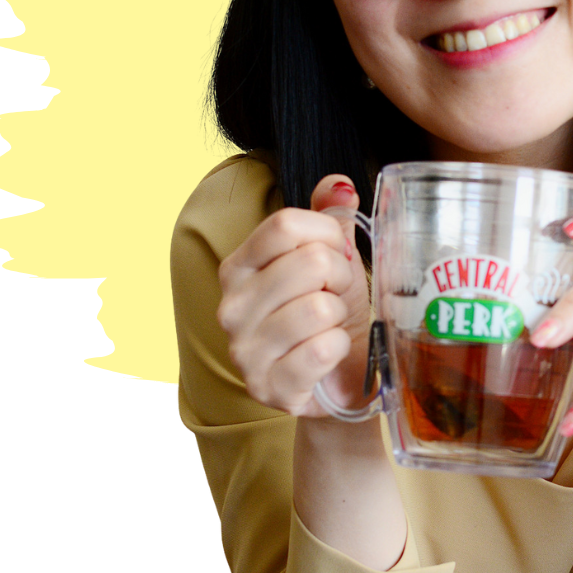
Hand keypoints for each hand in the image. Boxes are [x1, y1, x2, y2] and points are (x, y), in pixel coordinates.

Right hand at [216, 176, 371, 416]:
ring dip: (340, 317)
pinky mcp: (268, 387)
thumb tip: (339, 185)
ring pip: (319, 308)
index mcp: (239, 267)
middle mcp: (231, 306)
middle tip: (337, 297)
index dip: (328, 235)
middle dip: (342, 278)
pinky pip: (322, 350)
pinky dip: (339, 349)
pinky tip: (329, 354)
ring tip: (331, 326)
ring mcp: (244, 350)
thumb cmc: (330, 316)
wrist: (338, 379)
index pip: (285, 224)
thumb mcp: (332, 261)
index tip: (340, 254)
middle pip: (310, 262)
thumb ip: (330, 219)